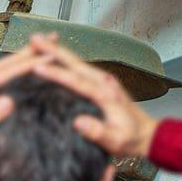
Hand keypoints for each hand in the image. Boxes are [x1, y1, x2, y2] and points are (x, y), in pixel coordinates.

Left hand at [0, 41, 50, 158]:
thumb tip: (8, 102)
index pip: (12, 69)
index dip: (34, 61)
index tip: (52, 55)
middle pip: (12, 58)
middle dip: (34, 48)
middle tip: (55, 38)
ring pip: (8, 60)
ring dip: (28, 51)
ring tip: (46, 43)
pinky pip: (3, 67)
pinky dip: (18, 60)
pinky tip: (28, 59)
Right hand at [24, 35, 158, 159]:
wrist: (147, 134)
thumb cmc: (130, 139)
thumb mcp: (115, 141)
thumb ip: (98, 132)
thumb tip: (78, 122)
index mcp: (106, 95)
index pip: (76, 81)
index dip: (56, 73)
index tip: (36, 66)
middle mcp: (105, 82)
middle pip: (75, 63)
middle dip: (54, 50)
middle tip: (34, 39)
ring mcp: (104, 81)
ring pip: (77, 62)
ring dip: (57, 51)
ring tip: (39, 43)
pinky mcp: (101, 83)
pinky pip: (80, 68)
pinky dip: (65, 60)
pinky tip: (55, 58)